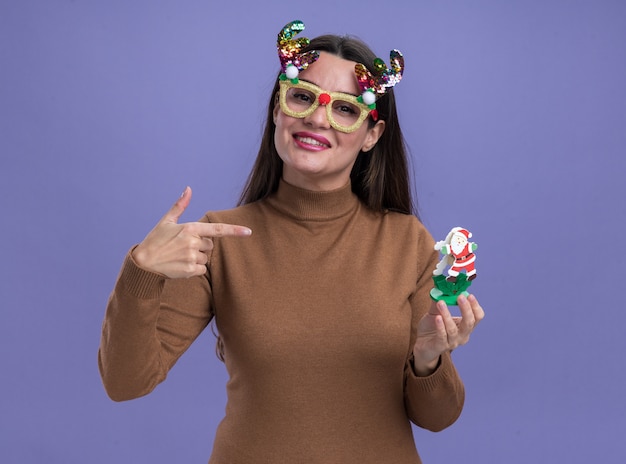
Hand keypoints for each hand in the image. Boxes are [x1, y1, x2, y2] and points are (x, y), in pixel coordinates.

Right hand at [132, 187, 251, 277]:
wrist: (144, 263)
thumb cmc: (156, 240)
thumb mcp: (167, 221)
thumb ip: (180, 205)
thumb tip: (188, 188)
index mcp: (190, 228)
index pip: (217, 229)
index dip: (235, 231)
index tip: (249, 232)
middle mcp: (193, 242)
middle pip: (210, 245)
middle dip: (201, 246)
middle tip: (182, 247)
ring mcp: (192, 257)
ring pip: (206, 257)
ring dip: (197, 257)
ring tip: (180, 256)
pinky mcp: (190, 270)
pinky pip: (202, 269)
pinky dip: (194, 269)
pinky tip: (181, 265)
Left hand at [412, 294, 483, 375]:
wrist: (422, 345)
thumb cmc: (432, 328)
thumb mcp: (436, 312)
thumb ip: (439, 301)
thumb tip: (440, 286)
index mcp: (465, 327)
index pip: (477, 317)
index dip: (475, 306)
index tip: (469, 295)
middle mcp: (462, 336)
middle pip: (469, 323)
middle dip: (466, 309)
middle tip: (460, 297)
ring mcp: (452, 343)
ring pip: (453, 329)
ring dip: (448, 315)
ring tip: (441, 303)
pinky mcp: (440, 346)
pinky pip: (442, 336)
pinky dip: (440, 326)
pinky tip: (437, 317)